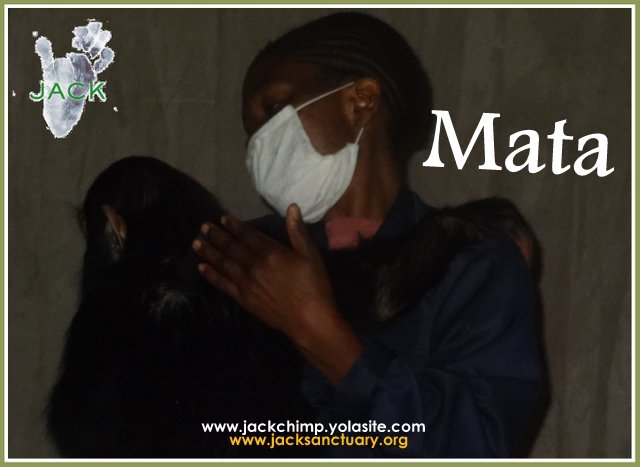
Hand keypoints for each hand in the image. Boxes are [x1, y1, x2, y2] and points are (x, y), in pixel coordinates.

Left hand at [192, 204, 363, 383]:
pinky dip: (212, 275)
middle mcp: (255, 266)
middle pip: (232, 248)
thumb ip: (298, 232)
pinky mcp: (244, 299)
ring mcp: (247, 284)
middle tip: (203, 226)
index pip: (248, 235)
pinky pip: (224, 284)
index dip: (234, 226)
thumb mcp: (311, 256)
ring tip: (196, 243)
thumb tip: (292, 208)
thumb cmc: (314, 286)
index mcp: (271, 253)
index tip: (222, 218)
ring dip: (209, 253)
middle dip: (217, 236)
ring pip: (224, 264)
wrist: (309, 321)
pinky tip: (202, 268)